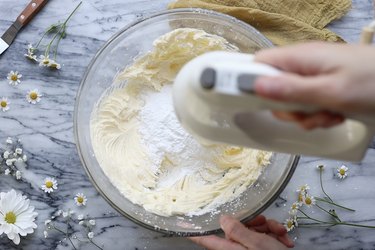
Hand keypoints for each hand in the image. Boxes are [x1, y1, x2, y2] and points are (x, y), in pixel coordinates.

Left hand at [189, 215, 293, 249]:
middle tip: (267, 223)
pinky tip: (284, 239)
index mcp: (229, 248)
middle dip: (255, 222)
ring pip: (252, 230)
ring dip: (269, 228)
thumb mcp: (257, 244)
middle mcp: (236, 248)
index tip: (179, 221)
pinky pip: (262, 237)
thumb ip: (238, 230)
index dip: (192, 230)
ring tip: (280, 233)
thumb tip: (222, 219)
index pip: (205, 238)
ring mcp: (248, 249)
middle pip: (236, 228)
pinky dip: (274, 236)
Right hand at [254, 43, 374, 128]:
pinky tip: (334, 115)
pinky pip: (308, 103)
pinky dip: (318, 114)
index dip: (250, 82)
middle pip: (273, 88)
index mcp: (300, 58)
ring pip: (291, 100)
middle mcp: (304, 64)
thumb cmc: (373, 83)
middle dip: (287, 108)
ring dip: (305, 115)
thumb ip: (291, 90)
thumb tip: (255, 86)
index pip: (258, 63)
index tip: (254, 102)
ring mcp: (314, 75)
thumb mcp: (330, 92)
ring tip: (327, 115)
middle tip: (305, 113)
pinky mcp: (324, 85)